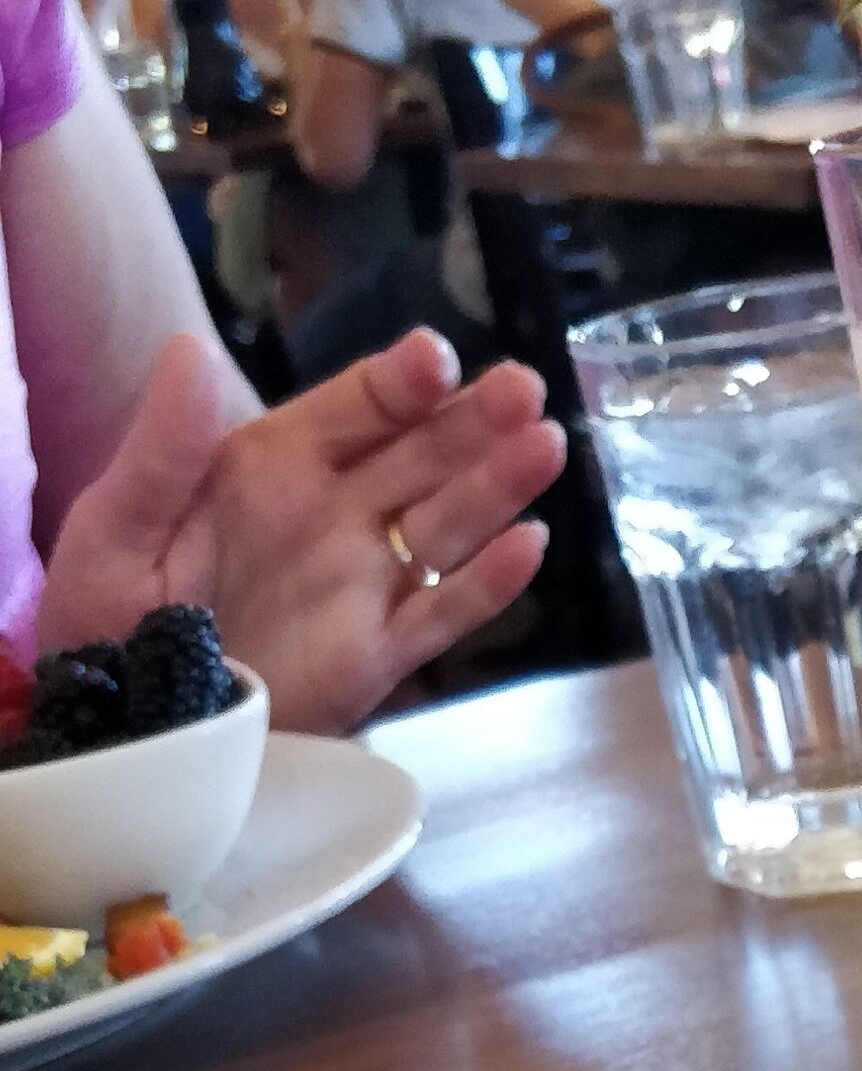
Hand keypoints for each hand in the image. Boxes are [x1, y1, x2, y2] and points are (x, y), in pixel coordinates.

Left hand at [40, 330, 564, 731]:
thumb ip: (163, 445)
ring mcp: (363, 584)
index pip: (356, 408)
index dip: (401, 382)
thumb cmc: (107, 618)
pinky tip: (529, 546)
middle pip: (423, 455)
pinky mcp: (378, 655)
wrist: (125, 721)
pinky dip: (488, 584)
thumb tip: (190, 349)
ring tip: (544, 445)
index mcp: (275, 465)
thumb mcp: (117, 522)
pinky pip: (443, 613)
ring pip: (448, 524)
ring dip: (499, 486)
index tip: (436, 361)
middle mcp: (334, 514)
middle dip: (475, 420)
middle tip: (523, 388)